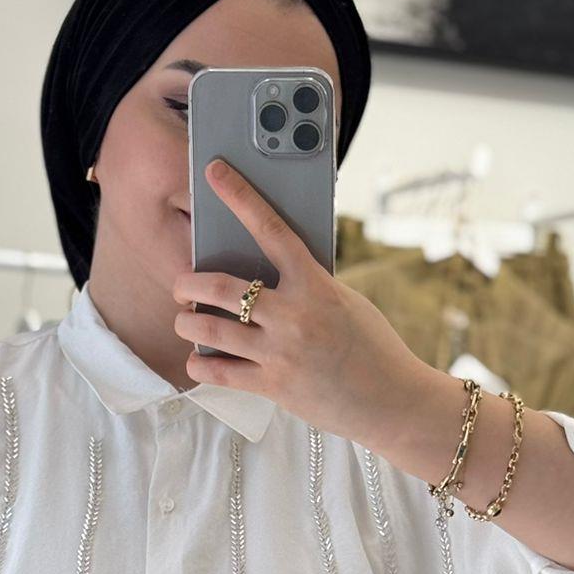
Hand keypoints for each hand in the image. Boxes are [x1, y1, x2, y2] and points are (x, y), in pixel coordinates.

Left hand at [173, 157, 435, 449]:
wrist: (392, 400)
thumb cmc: (372, 346)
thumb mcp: (345, 302)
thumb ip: (307, 287)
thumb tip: (267, 275)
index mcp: (315, 284)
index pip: (270, 228)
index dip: (240, 196)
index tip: (215, 173)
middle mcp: (293, 314)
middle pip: (219, 286)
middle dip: (187, 283)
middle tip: (180, 285)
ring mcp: (281, 352)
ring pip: (209, 329)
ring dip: (186, 322)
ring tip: (184, 320)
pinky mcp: (274, 387)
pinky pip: (219, 372)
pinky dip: (200, 363)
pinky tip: (197, 359)